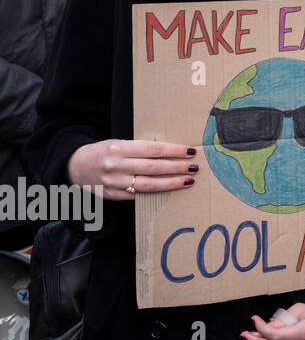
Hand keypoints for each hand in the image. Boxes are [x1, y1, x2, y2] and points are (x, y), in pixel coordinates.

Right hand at [67, 139, 197, 200]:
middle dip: (177, 167)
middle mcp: (116, 166)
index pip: (153, 150)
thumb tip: (170, 152)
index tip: (190, 151)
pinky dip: (155, 193)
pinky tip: (169, 190)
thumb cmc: (103, 152)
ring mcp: (114, 183)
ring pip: (148, 185)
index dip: (174, 151)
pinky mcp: (113, 196)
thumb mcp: (119, 143)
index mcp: (119, 148)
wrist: (74, 166)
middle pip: (154, 168)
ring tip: (188, 180)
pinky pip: (138, 196)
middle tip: (194, 167)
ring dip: (171, 183)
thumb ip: (140, 148)